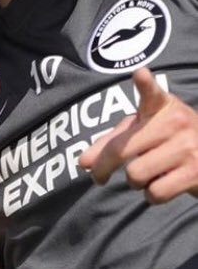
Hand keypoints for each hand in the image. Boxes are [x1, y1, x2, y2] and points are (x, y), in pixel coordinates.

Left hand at [79, 68, 197, 202]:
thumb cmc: (165, 140)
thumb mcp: (140, 130)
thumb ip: (110, 143)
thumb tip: (83, 163)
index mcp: (161, 106)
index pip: (152, 93)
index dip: (145, 84)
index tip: (140, 74)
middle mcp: (176, 122)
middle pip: (121, 150)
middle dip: (102, 168)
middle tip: (98, 177)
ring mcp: (188, 147)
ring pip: (135, 175)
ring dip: (135, 182)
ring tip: (147, 174)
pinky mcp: (196, 173)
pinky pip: (155, 193)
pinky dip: (151, 194)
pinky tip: (162, 184)